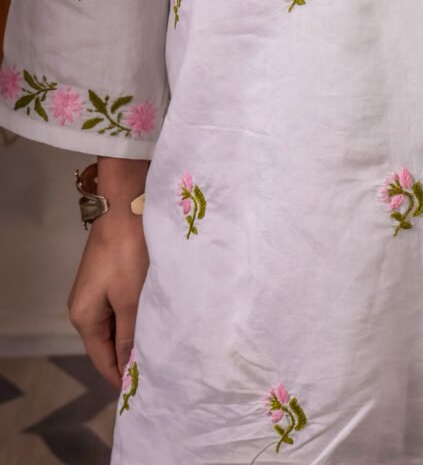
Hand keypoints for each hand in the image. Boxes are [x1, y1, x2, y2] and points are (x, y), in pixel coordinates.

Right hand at [67, 157, 149, 388]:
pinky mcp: (109, 276)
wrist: (125, 207)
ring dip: (136, 333)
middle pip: (108, 343)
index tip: (144, 390)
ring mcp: (96, 290)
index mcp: (83, 317)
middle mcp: (84, 306)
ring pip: (117, 323)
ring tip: (163, 347)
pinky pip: (122, 305)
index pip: (102, 360)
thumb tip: (130, 366)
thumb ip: (130, 335)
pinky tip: (157, 317)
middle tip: (160, 370)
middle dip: (130, 355)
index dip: (121, 376)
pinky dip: (137, 314)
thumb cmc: (127, 252)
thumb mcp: (131, 299)